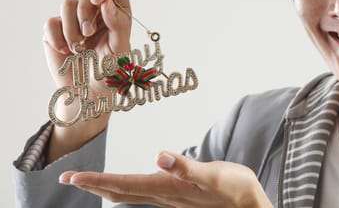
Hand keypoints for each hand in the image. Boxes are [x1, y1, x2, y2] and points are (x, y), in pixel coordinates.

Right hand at [43, 0, 131, 162]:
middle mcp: (96, 12)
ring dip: (73, 27)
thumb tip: (106, 3)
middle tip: (89, 32)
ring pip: (67, 3)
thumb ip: (118, 24)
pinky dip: (58, 37)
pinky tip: (66, 52)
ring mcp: (74, 20)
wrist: (88, 94)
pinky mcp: (55, 31)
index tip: (99, 1)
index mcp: (117, 12)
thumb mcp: (121, 49)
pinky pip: (51, 22)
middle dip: (86, 7)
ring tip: (79, 48)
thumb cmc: (110, 72)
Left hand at [59, 152, 272, 207]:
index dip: (97, 181)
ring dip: (105, 187)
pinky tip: (124, 186)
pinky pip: (142, 193)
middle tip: (67, 178)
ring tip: (87, 182)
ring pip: (129, 195)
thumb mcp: (215, 175)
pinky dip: (125, 188)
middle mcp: (165, 197)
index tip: (72, 176)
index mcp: (169, 189)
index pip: (125, 185)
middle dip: (93, 185)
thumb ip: (187, 168)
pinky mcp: (177, 196)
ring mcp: (170, 199)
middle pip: (120, 193)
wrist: (249, 205)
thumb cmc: (235, 188)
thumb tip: (159, 156)